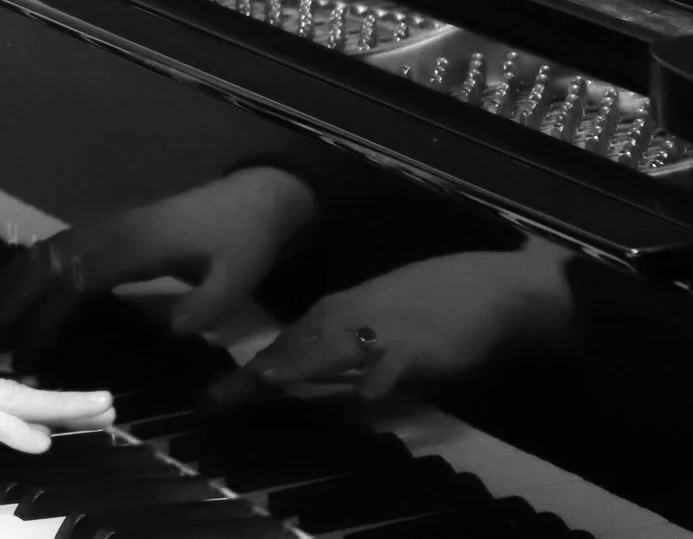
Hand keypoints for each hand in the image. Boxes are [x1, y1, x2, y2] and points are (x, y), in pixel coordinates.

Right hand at [0, 167, 316, 350]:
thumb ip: (206, 306)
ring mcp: (106, 227)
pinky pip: (58, 246)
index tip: (22, 352)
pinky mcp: (109, 230)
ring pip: (45, 250)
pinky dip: (27, 266)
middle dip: (9, 297)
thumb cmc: (244, 242)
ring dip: (9, 279)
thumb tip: (170, 330)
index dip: (45, 315)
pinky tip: (9, 285)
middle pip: (47, 262)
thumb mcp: (238, 278)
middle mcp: (110, 232)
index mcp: (135, 246)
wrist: (254, 199)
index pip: (76, 281)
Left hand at [203, 240, 577, 406]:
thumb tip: (295, 369)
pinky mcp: (420, 346)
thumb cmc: (426, 304)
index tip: (209, 399)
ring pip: (333, 350)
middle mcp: (348, 318)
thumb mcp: (369, 321)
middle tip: (213, 403)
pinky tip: (366, 394)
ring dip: (301, 365)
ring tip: (268, 382)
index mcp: (333, 314)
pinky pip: (396, 363)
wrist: (484, 288)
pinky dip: (380, 377)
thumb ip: (334, 346)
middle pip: (293, 349)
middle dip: (253, 377)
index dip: (246, 372)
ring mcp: (382, 331)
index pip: (281, 344)